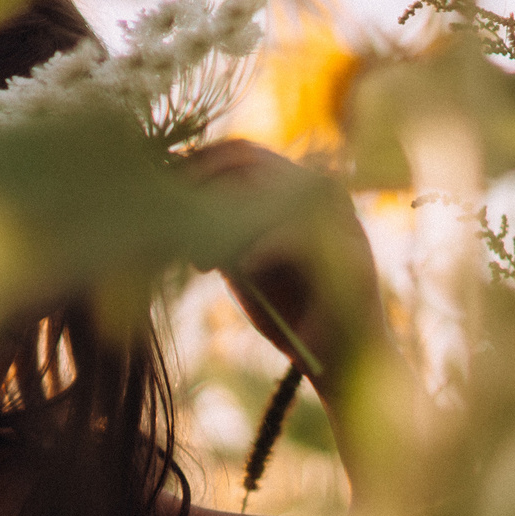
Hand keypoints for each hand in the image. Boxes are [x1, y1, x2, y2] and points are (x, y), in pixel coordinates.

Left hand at [184, 137, 386, 388]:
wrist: (340, 364)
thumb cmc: (288, 313)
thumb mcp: (243, 264)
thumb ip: (219, 229)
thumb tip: (170, 203)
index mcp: (297, 189)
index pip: (242, 151)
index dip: (196, 165)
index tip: (161, 193)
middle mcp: (322, 195)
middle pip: (250, 161)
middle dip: (201, 186)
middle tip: (170, 218)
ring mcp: (341, 222)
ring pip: (271, 191)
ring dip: (225, 220)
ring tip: (200, 258)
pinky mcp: (353, 257)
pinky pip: (297, 236)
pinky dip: (259, 248)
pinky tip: (235, 268)